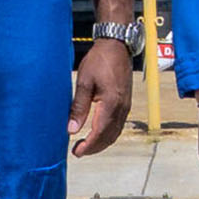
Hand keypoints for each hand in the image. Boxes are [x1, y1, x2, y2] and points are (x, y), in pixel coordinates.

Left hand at [69, 37, 132, 157]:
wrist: (117, 45)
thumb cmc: (99, 60)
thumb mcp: (84, 82)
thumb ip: (79, 107)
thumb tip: (71, 130)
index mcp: (111, 104)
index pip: (100, 133)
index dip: (88, 146)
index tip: (76, 152)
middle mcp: (122, 108)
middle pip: (109, 137)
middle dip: (94, 148)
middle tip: (78, 152)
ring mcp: (126, 106)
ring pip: (115, 132)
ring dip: (101, 142)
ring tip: (85, 145)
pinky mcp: (126, 103)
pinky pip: (118, 125)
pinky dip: (108, 134)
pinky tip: (97, 133)